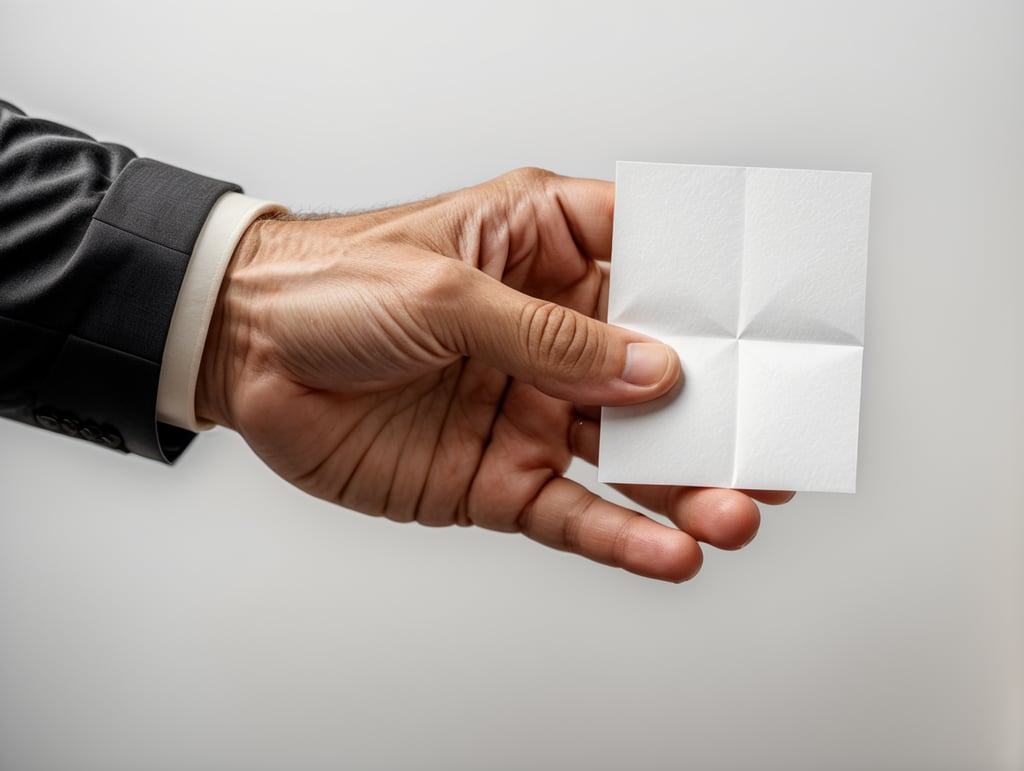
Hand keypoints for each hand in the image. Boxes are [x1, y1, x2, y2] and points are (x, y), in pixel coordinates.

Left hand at [197, 168, 792, 581]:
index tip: (772, 326)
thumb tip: (655, 369)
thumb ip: (549, 336)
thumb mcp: (445, 289)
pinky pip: (570, 511)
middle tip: (772, 446)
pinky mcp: (497, 477)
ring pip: (625, 453)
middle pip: (657, 375)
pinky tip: (669, 552)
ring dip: (683, 485)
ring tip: (735, 513)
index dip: (714, 294)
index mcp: (545, 253)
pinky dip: (620, 535)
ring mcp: (528, 409)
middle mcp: (550, 333)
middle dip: (717, 411)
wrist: (244, 353)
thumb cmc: (333, 285)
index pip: (653, 266)